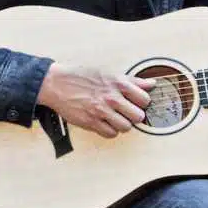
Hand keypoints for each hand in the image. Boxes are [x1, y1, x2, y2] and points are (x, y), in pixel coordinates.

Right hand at [37, 64, 153, 138]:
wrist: (56, 83)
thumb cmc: (80, 76)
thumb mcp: (108, 73)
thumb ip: (131, 80)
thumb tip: (151, 84)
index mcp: (118, 84)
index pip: (145, 100)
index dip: (141, 102)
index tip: (135, 103)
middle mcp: (112, 98)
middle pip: (138, 116)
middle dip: (133, 115)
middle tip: (125, 112)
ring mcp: (101, 111)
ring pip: (126, 127)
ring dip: (122, 124)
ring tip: (114, 118)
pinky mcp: (90, 122)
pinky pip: (110, 134)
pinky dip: (109, 131)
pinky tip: (104, 123)